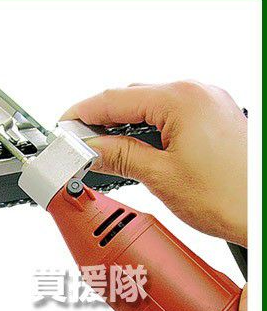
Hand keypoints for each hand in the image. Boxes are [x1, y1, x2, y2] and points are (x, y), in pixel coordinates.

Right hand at [62, 81, 246, 246]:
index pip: (115, 99)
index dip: (82, 113)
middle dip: (100, 122)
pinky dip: (146, 131)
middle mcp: (197, 94)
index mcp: (182, 100)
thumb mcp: (160, 176)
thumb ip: (119, 157)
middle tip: (78, 146)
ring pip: (149, 108)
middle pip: (131, 99)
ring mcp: (207, 105)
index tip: (63, 127)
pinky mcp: (212, 120)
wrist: (263, 216)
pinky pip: (169, 117)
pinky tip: (134, 149)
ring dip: (123, 127)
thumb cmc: (231, 198)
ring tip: (103, 152)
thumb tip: (89, 150)